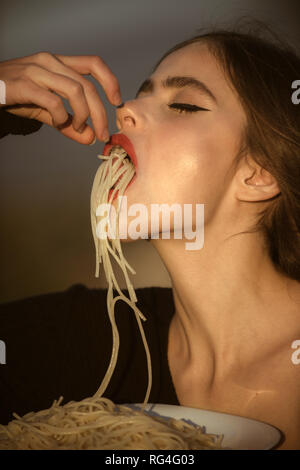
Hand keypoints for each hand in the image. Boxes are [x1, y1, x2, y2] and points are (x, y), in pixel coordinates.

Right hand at [0, 52, 121, 143]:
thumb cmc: (18, 96)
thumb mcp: (47, 110)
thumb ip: (69, 123)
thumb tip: (91, 139)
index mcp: (59, 63)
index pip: (93, 63)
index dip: (110, 81)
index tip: (116, 102)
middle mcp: (50, 62)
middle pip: (88, 85)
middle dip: (100, 113)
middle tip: (103, 134)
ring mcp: (37, 71)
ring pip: (76, 90)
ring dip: (83, 115)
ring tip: (78, 127)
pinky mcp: (25, 85)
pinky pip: (54, 101)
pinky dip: (62, 117)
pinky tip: (58, 123)